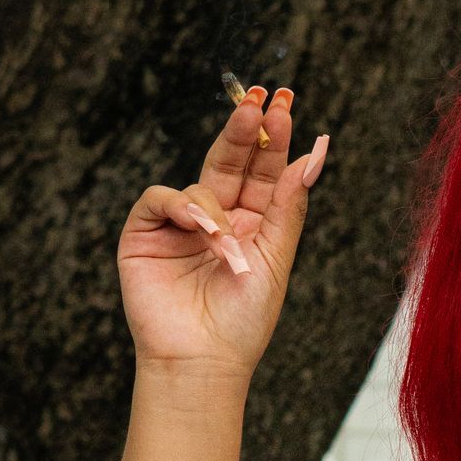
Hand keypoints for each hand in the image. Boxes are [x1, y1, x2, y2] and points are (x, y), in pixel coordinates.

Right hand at [116, 86, 327, 381]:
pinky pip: (161, 199)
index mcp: (253, 222)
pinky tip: (201, 228)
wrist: (203, 361)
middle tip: (261, 99)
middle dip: (245, 129)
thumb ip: (289, 203)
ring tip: (226, 244)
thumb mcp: (275, 257)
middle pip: (230, 159)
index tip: (284, 104)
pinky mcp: (145, 233)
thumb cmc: (244, 320)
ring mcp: (179, 224)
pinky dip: (183, 208)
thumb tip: (316, 151)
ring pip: (199, 182)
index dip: (272, 137)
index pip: (264, 169)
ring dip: (216, 207)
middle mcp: (217, 217)